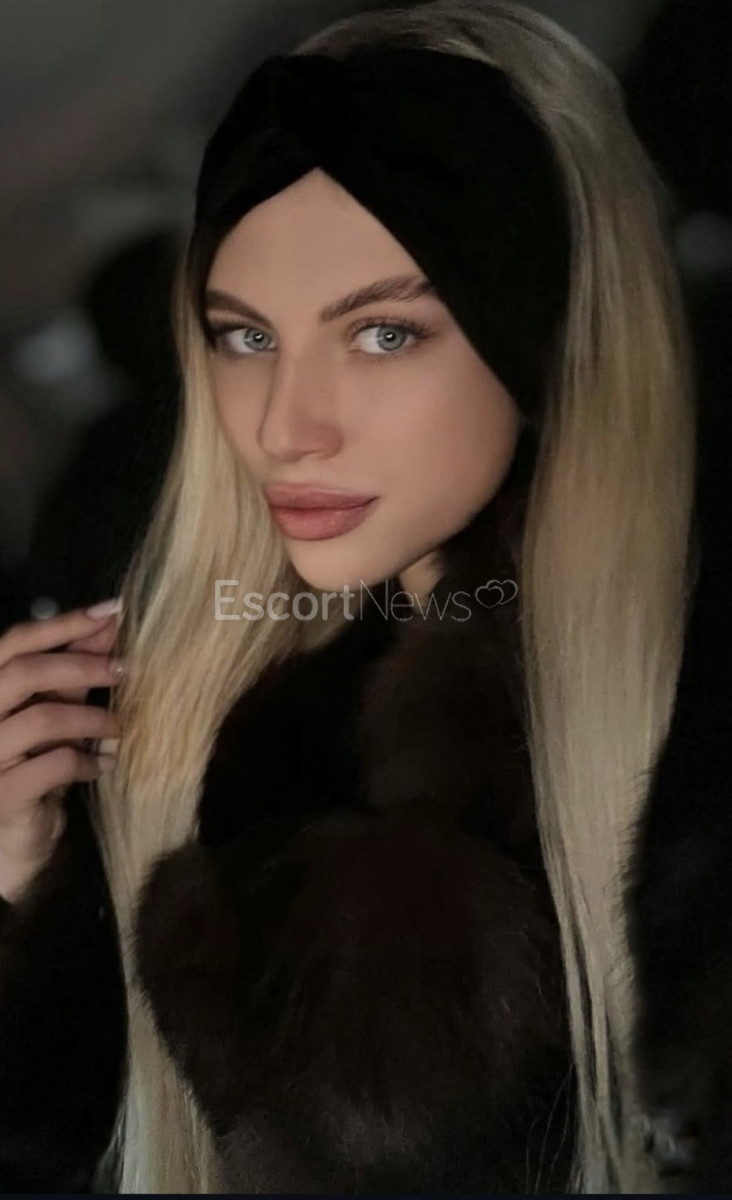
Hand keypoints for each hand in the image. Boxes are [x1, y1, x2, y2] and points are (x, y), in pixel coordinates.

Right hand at [0, 602, 124, 901]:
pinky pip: (52, 766)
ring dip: (90, 717)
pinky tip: (104, 765)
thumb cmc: (29, 769)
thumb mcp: (47, 717)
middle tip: (125, 668)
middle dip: (80, 665)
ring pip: (40, 719)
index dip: (62, 624)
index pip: (13, 642)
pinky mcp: (1, 796)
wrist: (10, 843)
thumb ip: (67, 677)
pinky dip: (86, 761)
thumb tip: (109, 627)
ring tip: (119, 726)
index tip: (112, 612)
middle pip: (22, 673)